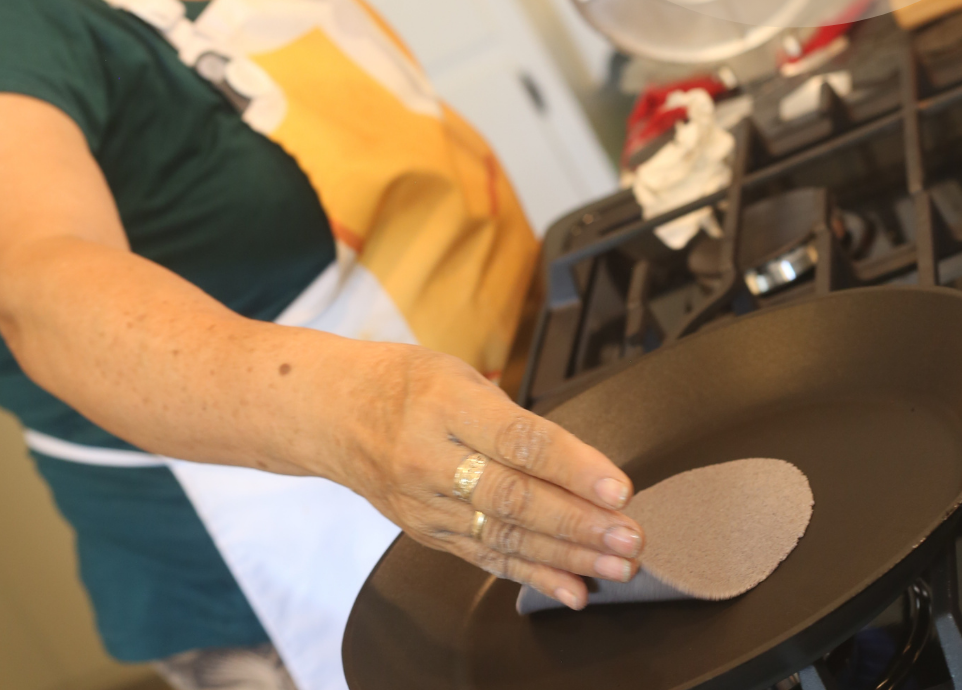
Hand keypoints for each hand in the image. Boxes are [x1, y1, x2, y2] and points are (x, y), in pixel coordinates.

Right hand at [341, 344, 643, 608]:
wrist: (331, 412)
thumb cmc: (402, 382)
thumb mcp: (457, 374)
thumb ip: (511, 418)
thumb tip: (576, 465)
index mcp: (444, 403)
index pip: (518, 440)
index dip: (573, 467)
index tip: (619, 488)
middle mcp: (430, 458)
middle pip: (514, 498)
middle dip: (580, 523)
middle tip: (629, 537)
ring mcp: (424, 502)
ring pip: (503, 535)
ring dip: (567, 556)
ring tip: (616, 566)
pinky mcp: (424, 531)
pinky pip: (483, 557)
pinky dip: (531, 575)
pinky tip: (572, 587)